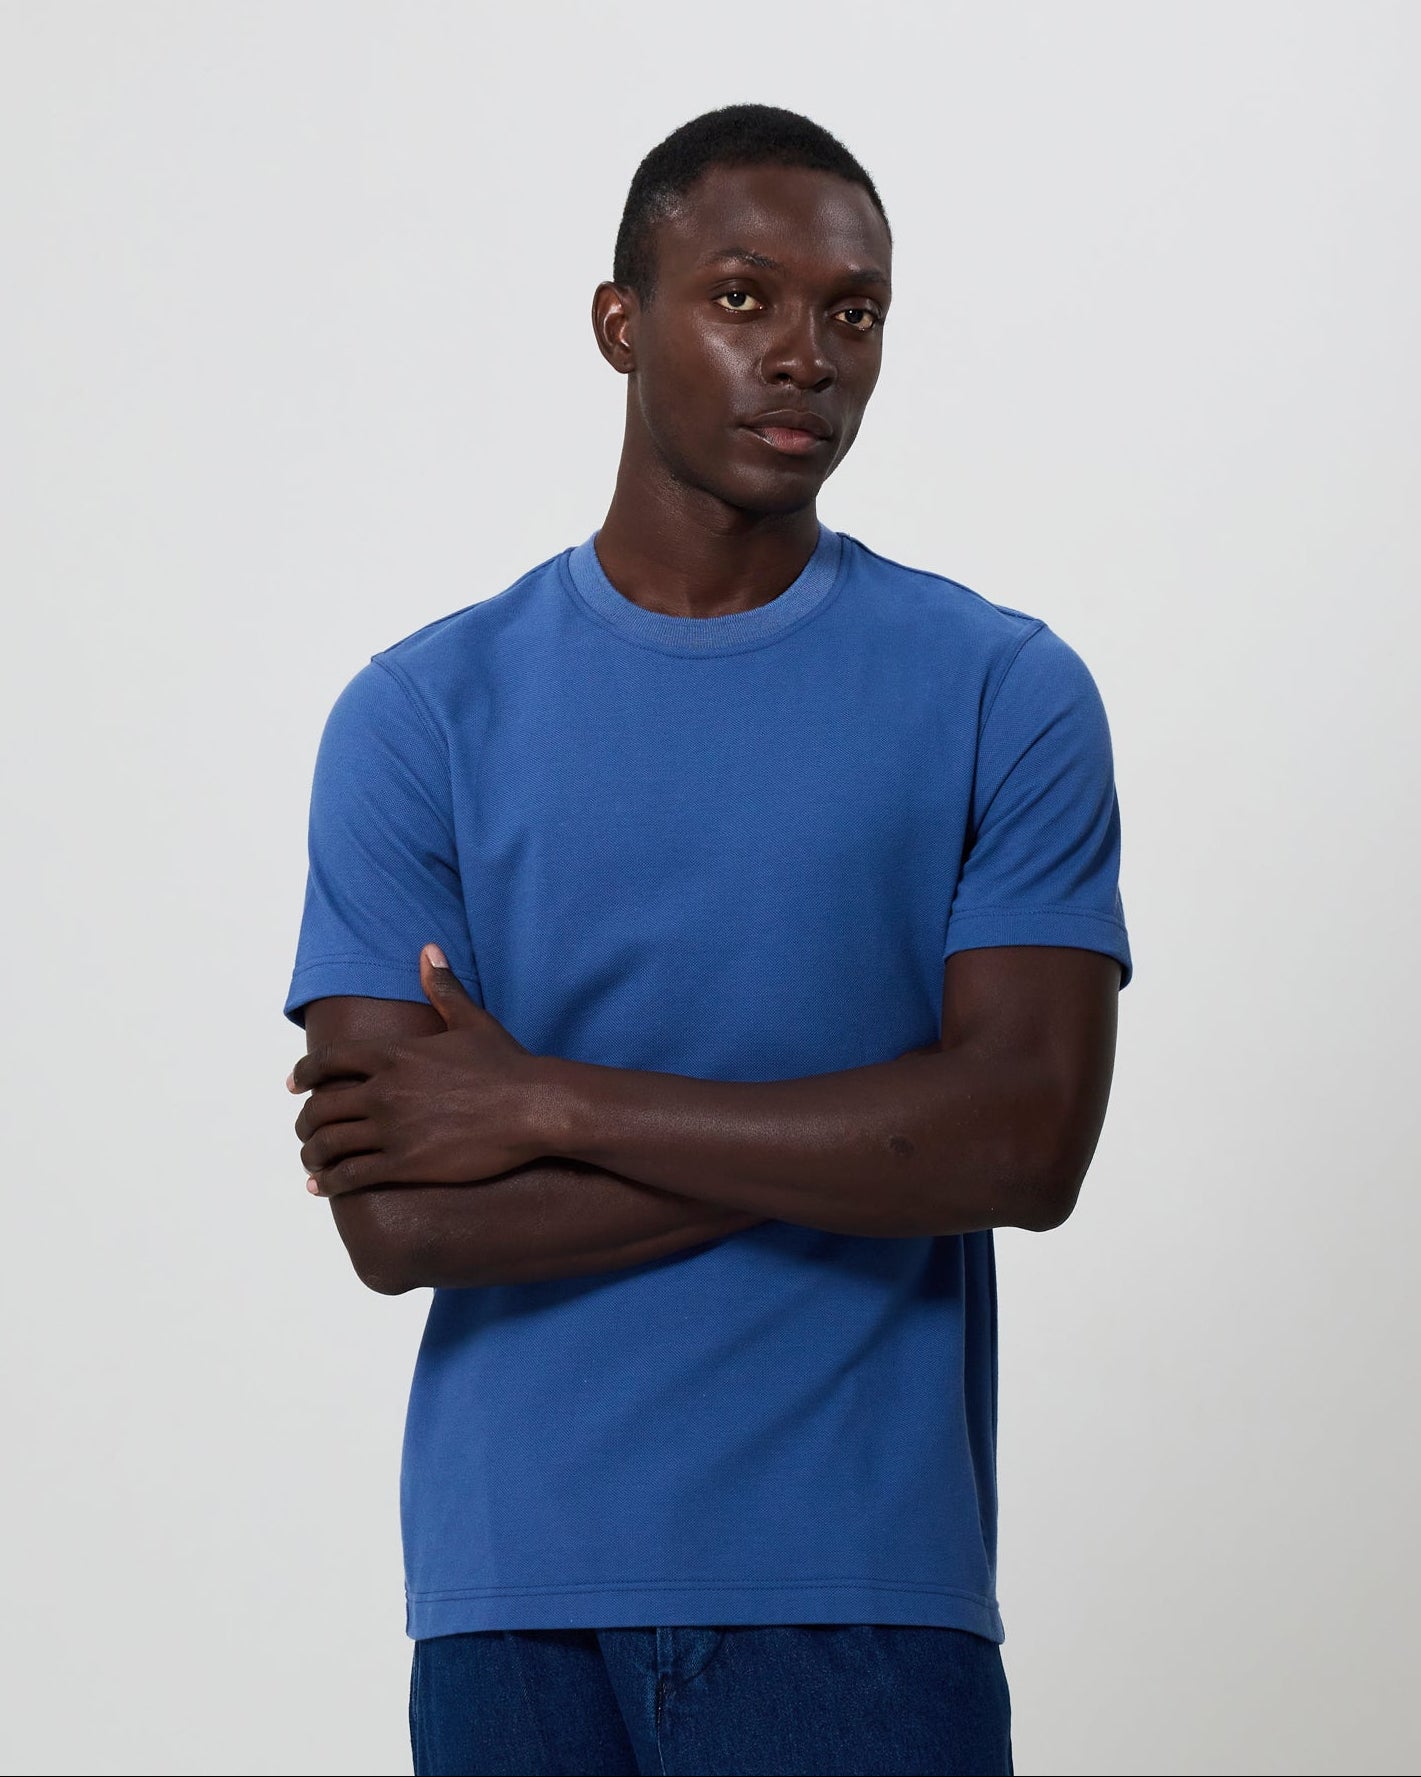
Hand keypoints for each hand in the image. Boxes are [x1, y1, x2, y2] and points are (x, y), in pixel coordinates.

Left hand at [288, 945, 546, 1196]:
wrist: (534, 1107)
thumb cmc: (506, 1064)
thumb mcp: (471, 1021)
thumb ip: (442, 988)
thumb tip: (429, 950)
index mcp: (393, 1055)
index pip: (328, 1062)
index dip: (303, 1074)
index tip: (293, 1084)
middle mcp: (384, 1091)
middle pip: (322, 1107)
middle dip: (306, 1120)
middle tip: (305, 1129)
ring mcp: (393, 1129)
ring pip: (330, 1144)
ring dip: (313, 1153)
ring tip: (311, 1161)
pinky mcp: (406, 1163)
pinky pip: (352, 1175)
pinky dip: (329, 1182)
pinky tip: (322, 1185)